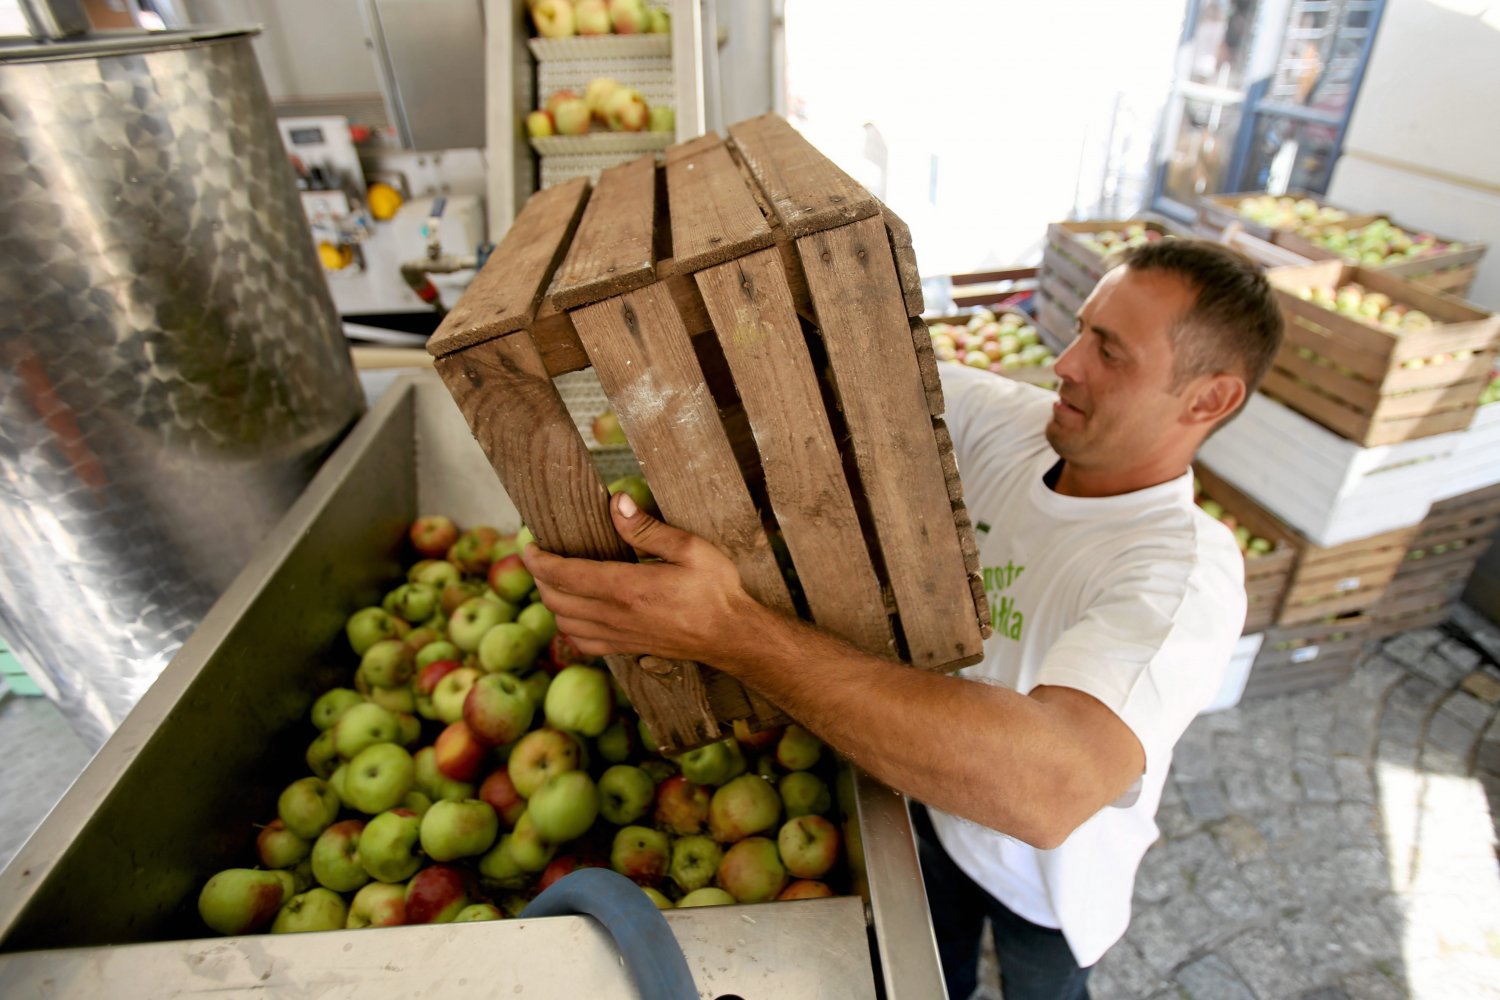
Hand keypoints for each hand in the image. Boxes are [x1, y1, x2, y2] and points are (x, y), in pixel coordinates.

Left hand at [520, 492, 759, 662]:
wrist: (730, 634)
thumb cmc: (715, 589)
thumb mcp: (688, 548)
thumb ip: (646, 528)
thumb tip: (615, 503)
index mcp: (626, 587)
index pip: (565, 575)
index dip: (539, 560)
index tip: (530, 545)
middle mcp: (615, 615)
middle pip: (556, 599)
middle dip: (539, 576)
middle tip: (540, 557)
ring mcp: (618, 636)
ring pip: (564, 622)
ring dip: (551, 600)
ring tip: (554, 580)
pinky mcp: (625, 648)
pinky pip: (582, 642)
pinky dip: (568, 627)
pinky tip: (574, 613)